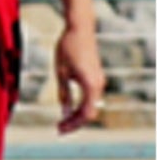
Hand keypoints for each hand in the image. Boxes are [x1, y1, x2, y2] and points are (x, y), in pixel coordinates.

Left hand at [55, 18, 104, 132]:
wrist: (79, 29)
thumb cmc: (67, 48)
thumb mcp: (60, 71)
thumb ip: (64, 92)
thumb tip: (64, 112)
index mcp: (91, 86)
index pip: (85, 114)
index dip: (73, 124)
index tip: (60, 130)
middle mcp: (99, 86)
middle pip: (89, 113)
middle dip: (74, 123)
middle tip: (59, 130)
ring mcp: (99, 82)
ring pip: (90, 106)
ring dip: (77, 115)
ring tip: (62, 122)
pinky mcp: (96, 78)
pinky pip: (90, 98)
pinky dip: (80, 106)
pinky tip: (68, 109)